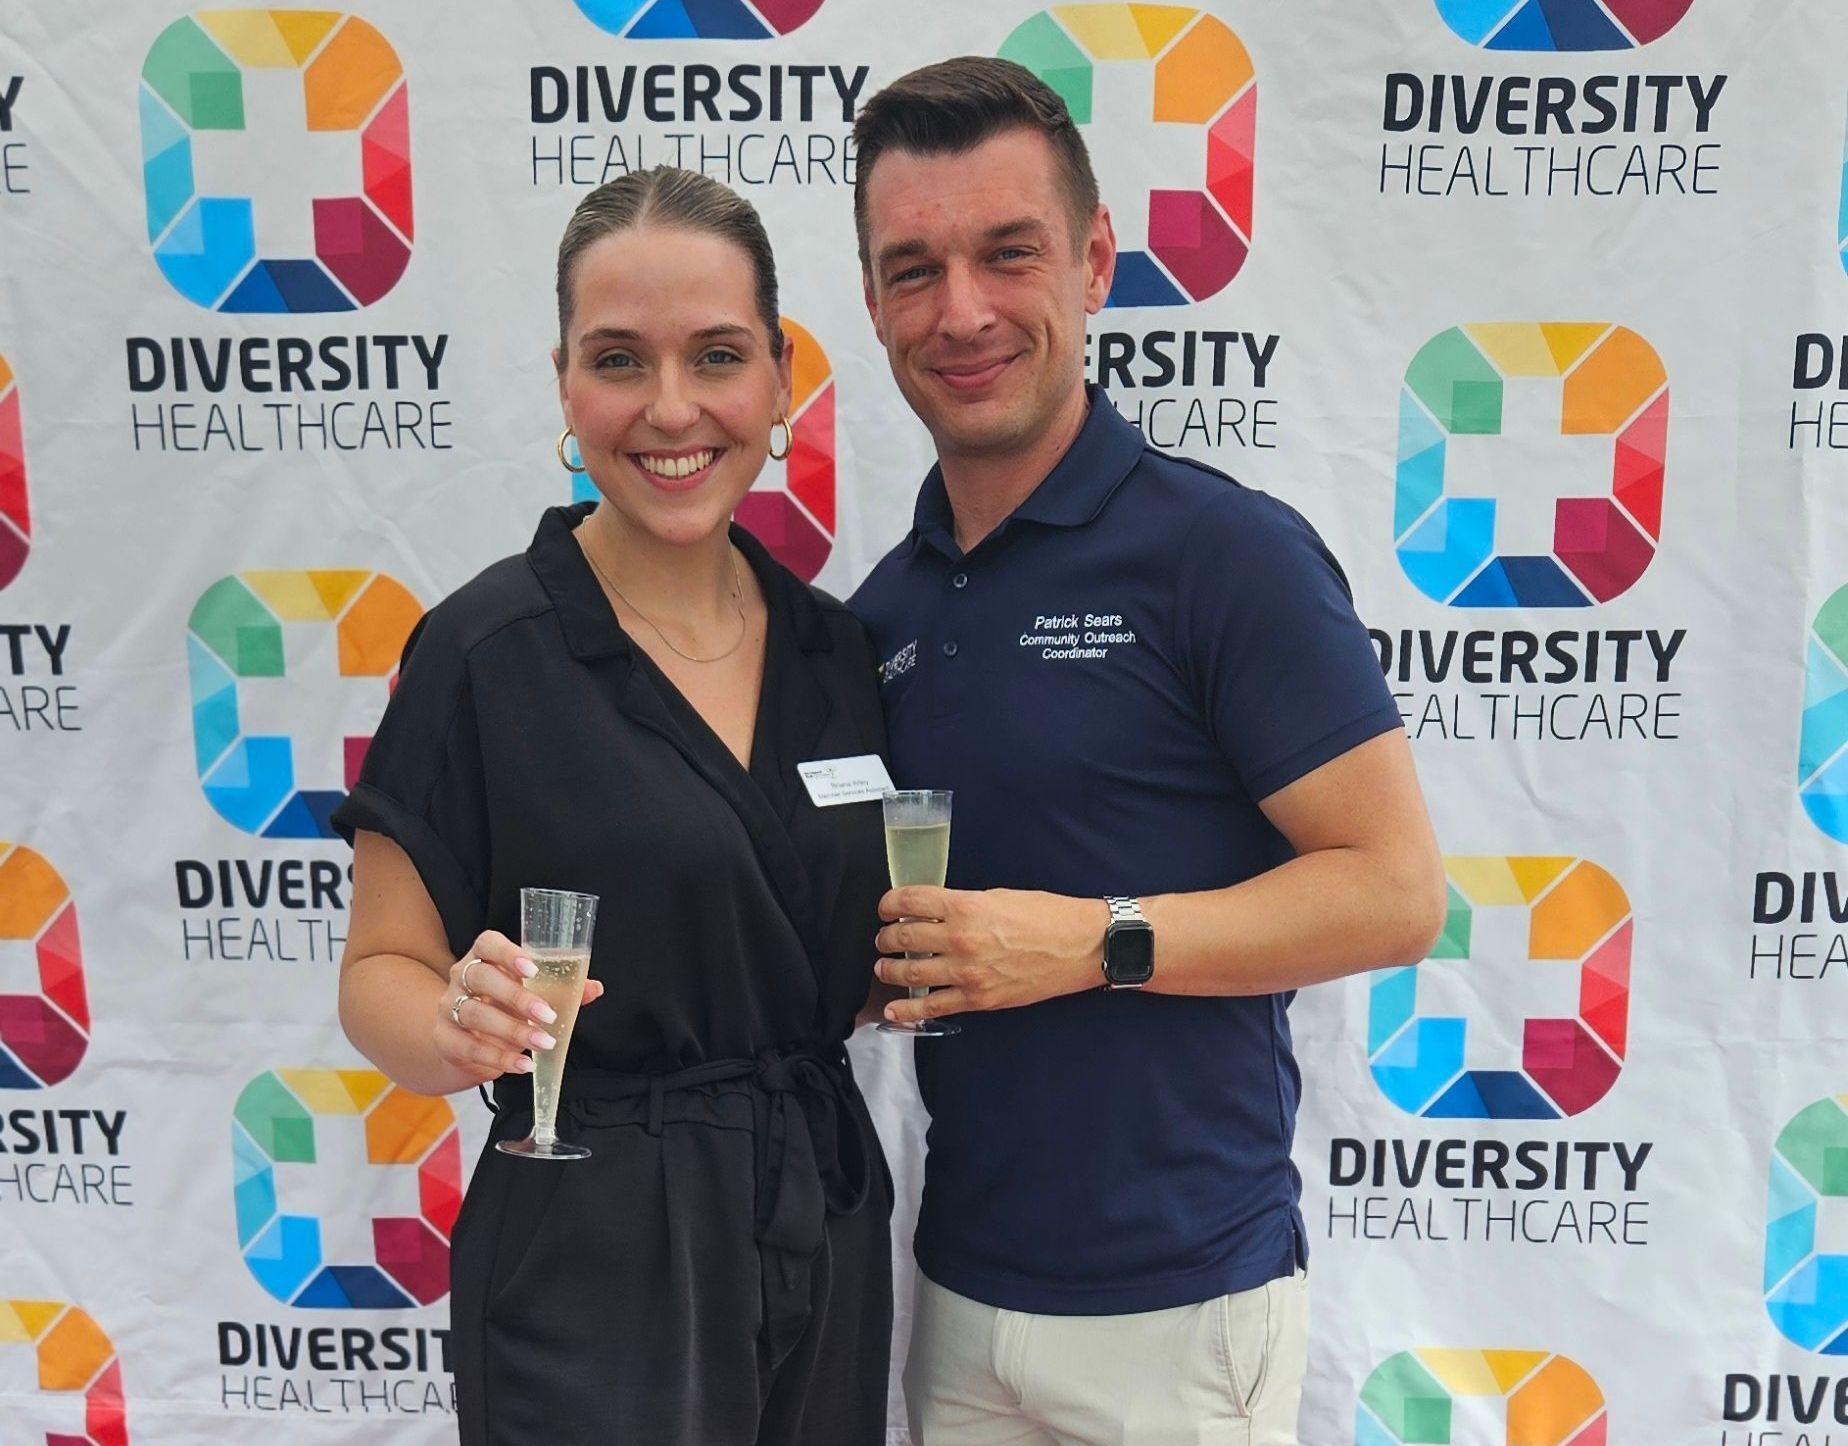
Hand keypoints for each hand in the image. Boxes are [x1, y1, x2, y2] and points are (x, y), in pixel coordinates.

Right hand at [436, 930, 606, 1084]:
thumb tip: (594, 988)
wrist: (466, 1044)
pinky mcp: (445, 1039)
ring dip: (513, 1030)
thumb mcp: (531, 995)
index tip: (532, 968)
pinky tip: (524, 1065)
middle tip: (549, 1014)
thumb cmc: (505, 1008)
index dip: (507, 953)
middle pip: (481, 977)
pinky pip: (470, 1047)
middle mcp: (461, 978)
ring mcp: (450, 1007)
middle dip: (517, 996)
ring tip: (544, 1042)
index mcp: (483, 958)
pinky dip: (500, 1058)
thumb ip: (562, 989)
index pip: (487, 943)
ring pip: (475, 1013)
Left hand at [874, 888, 1107, 1025]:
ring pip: (910, 972)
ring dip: (890, 969)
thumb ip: (963, 904)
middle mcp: (961, 939)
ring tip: (885, 966)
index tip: (886, 908)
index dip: (889, 904)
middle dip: (886, 938)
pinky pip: (933, 1006)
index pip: (909, 902)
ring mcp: (967, 973)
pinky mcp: (978, 999)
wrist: (1081, 946)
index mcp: (965, 906)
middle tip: (884, 938)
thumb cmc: (1047, 915)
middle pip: (903, 938)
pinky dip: (908, 1009)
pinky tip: (894, 1009)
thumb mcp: (999, 896)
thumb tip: (934, 911)